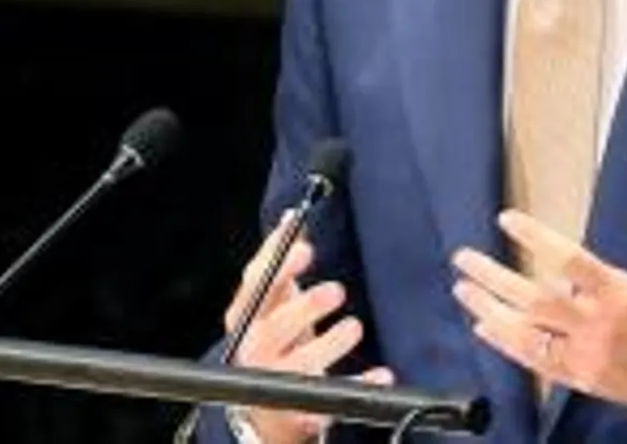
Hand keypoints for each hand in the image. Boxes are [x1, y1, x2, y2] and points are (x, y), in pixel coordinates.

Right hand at [223, 213, 392, 443]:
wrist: (263, 404)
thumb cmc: (271, 339)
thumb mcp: (271, 302)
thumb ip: (280, 263)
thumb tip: (291, 217)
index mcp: (245, 318)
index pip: (255, 287)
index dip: (277, 267)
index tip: (305, 249)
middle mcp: (254, 350)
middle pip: (274, 328)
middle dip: (305, 307)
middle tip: (335, 290)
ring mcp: (277, 382)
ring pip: (302, 365)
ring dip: (331, 343)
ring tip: (353, 327)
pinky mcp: (304, 410)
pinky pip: (335, 398)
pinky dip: (360, 385)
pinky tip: (381, 374)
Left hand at [450, 165, 626, 425]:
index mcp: (622, 294)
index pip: (569, 260)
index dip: (535, 238)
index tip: (506, 219)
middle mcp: (600, 327)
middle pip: (534, 301)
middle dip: (494, 278)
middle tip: (464, 258)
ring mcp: (588, 356)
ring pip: (527, 335)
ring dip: (490, 311)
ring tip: (463, 290)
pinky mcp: (583, 378)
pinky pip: (536, 363)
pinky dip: (507, 346)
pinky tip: (484, 328)